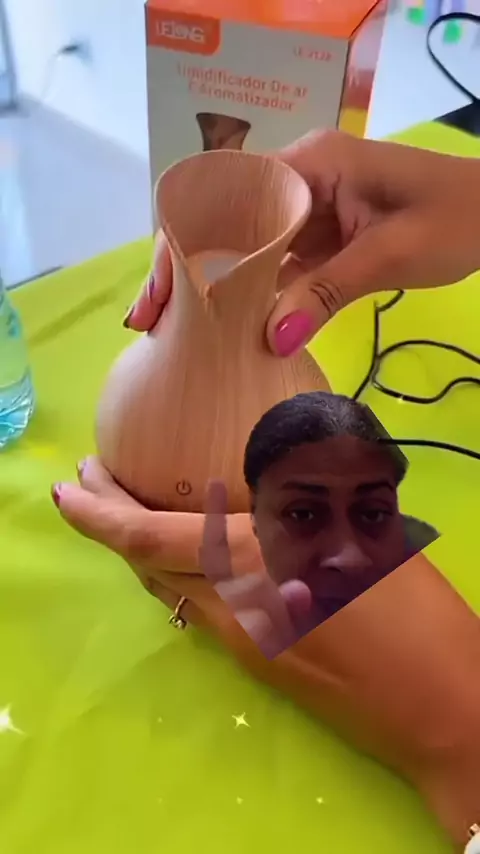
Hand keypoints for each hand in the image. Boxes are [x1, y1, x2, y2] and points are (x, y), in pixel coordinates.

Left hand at [54, 461, 479, 845]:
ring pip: (171, 588)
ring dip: (142, 551)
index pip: (151, 538)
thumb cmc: (418, 606)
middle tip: (89, 485)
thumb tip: (263, 483)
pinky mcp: (254, 663)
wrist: (441, 705)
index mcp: (262, 560)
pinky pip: (202, 609)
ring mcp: (240, 638)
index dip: (98, 514)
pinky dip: (180, 577)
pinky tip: (192, 557)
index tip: (68, 487)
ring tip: (132, 513)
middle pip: (147, 563)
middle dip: (108, 523)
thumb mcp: (366, 528)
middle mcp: (234, 602)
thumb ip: (302, 508)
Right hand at [123, 130, 479, 354]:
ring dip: (213, 289)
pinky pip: (276, 266)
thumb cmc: (455, 218)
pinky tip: (228, 330)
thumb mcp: (390, 255)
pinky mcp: (322, 238)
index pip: (228, 200)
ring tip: (174, 334)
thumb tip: (270, 341)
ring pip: (246, 249)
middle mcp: (299, 181)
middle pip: (225, 224)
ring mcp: (309, 211)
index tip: (162, 295)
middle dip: (185, 272)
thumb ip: (328, 293)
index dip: (187, 247)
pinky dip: (252, 298)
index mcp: (311, 164)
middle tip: (151, 322)